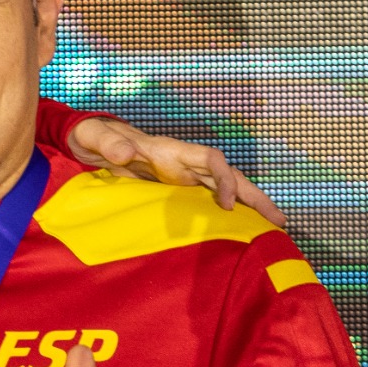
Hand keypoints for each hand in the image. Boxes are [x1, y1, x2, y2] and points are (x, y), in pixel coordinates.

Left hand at [66, 116, 285, 227]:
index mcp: (169, 150)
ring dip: (247, 206)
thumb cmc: (92, 135)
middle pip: (229, 176)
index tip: (225, 204)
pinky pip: (206, 200)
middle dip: (254, 196)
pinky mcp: (174, 188)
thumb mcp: (94, 137)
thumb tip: (127, 154)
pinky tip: (238, 230)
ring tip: (272, 230)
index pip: (210, 160)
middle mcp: (182, 161)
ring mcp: (180, 175)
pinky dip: (225, 213)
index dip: (224, 179)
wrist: (88, 141)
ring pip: (223, 189)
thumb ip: (108, 144)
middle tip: (279, 222)